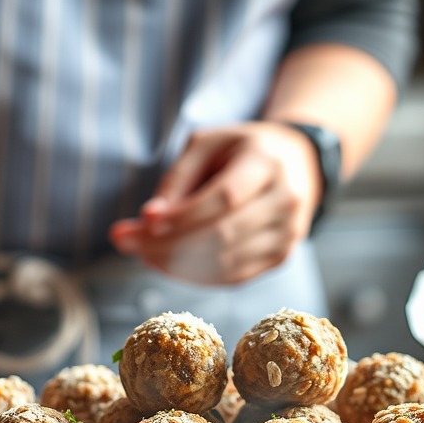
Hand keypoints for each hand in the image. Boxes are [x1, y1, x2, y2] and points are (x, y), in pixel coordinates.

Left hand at [108, 122, 322, 284]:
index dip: (183, 215)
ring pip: (225, 262)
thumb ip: (178, 178)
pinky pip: (233, 277)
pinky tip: (166, 262)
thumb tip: (150, 220)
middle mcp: (286, 200)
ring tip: (140, 251)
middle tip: (125, 242)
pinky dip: (195, 276)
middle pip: (223, 235)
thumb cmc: (240, 150)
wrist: (298, 163)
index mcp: (267, 163)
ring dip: (175, 264)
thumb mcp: (206, 145)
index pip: (225, 198)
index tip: (143, 221)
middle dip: (168, 244)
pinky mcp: (281, 257)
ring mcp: (288, 234)